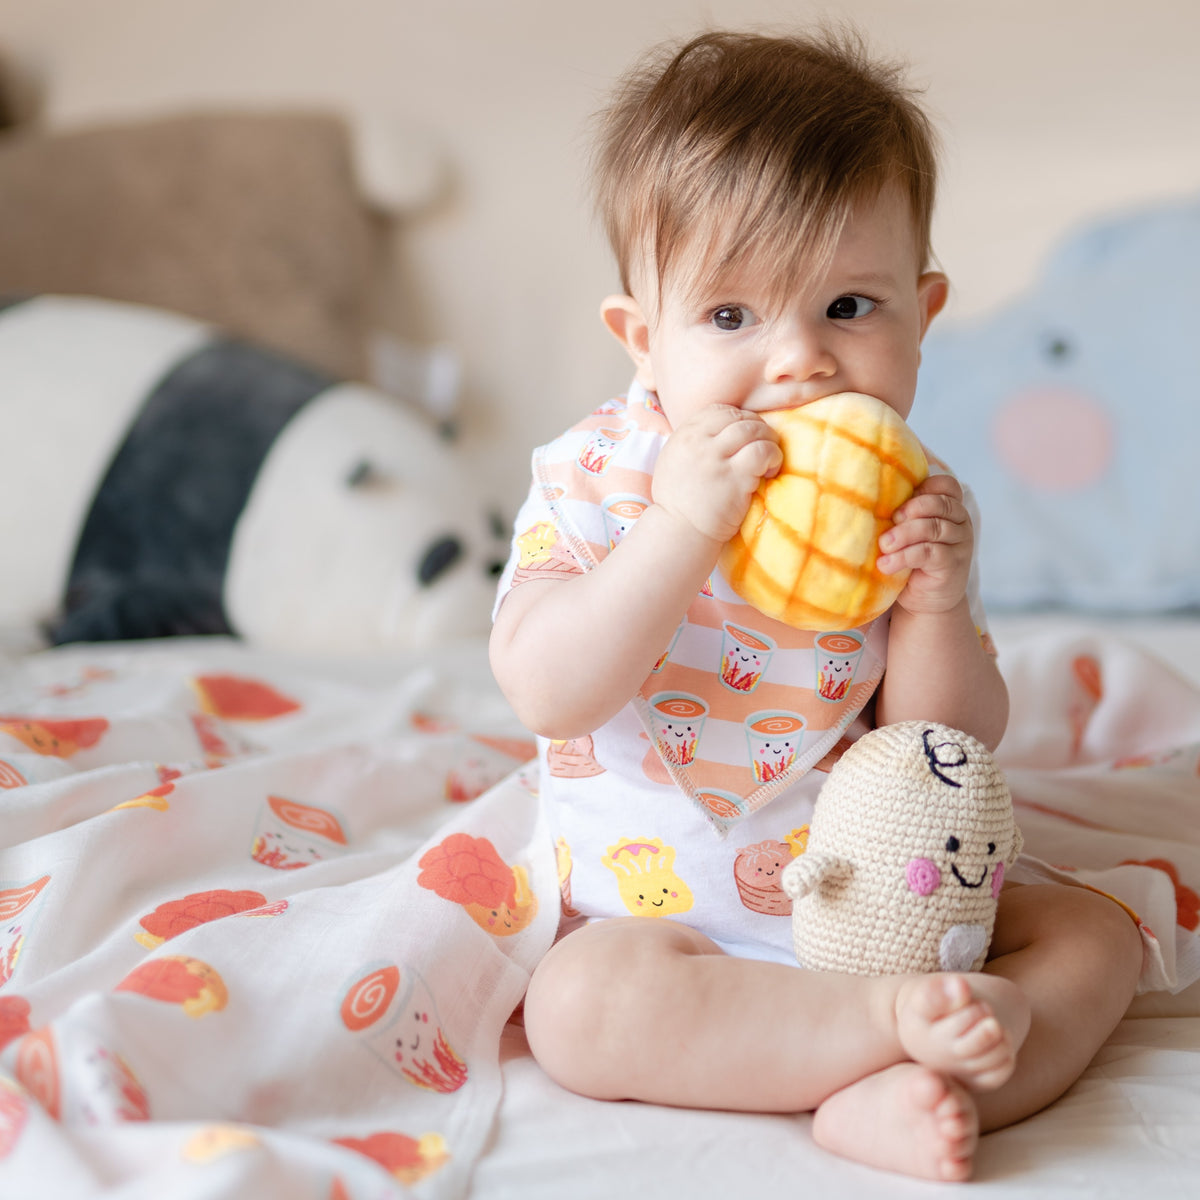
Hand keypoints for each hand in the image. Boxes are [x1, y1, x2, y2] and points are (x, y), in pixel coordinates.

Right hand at [651, 406, 781, 544]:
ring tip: (770, 457)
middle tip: (764, 444)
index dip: (738, 418)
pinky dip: (773, 456)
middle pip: (739, 417)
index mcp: (684, 435)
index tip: (745, 434)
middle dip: (758, 427)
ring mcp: (716, 458)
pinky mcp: (734, 477)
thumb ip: (693, 442)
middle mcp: (698, 442)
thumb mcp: (674, 460)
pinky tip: (771, 470)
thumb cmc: (678, 501)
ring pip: (753, 430)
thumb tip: (721, 430)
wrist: (679, 531)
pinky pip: (762, 452)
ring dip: (769, 440)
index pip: (718, 410)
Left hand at [877, 473, 972, 615]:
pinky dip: (903, 556)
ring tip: (883, 545)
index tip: (899, 502)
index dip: (924, 487)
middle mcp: (960, 522)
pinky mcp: (951, 564)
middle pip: (940, 503)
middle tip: (890, 520)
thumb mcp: (907, 532)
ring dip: (903, 534)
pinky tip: (886, 565)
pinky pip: (929, 553)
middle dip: (912, 509)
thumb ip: (901, 514)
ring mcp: (959, 543)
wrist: (925, 600)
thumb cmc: (911, 560)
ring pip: (933, 528)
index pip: (947, 485)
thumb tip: (867, 498)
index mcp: (950, 508)